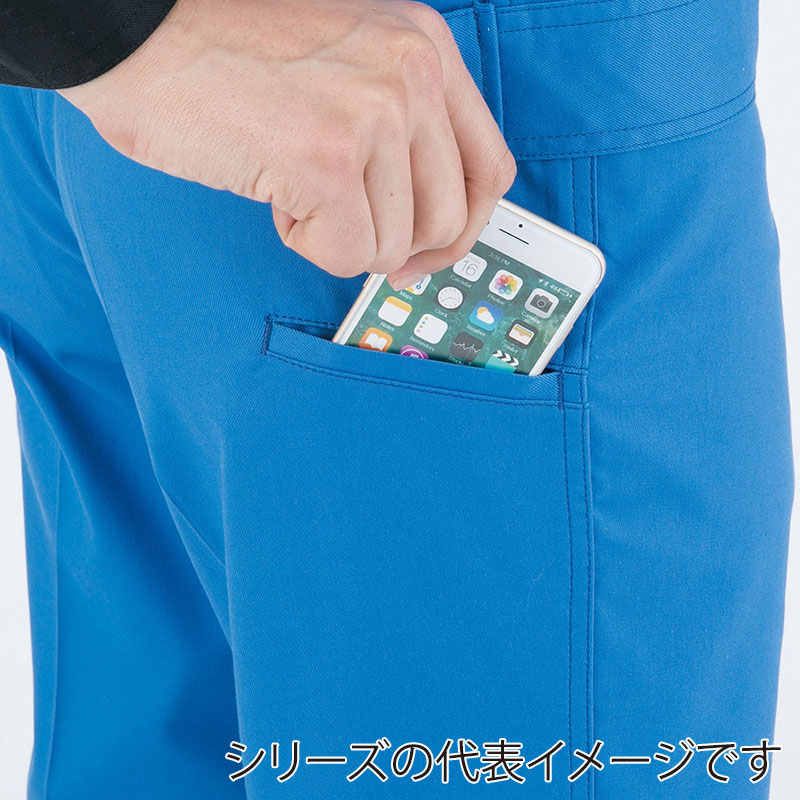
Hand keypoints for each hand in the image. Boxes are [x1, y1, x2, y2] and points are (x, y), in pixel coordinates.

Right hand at [59, 0, 515, 288]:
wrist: (136, 30)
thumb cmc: (231, 55)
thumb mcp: (349, 66)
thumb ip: (405, 132)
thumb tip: (429, 232)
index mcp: (428, 47)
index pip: (490, 170)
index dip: (461, 229)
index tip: (423, 251)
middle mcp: (414, 72)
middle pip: (448, 221)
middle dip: (394, 245)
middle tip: (341, 227)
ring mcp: (374, 113)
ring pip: (394, 245)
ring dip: (339, 238)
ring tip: (291, 184)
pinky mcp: (326, 158)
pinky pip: (345, 254)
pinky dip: (305, 242)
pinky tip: (274, 194)